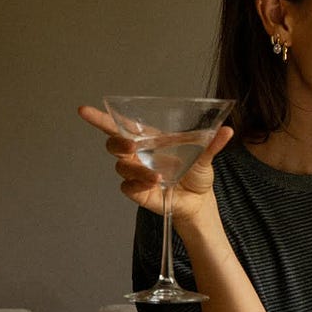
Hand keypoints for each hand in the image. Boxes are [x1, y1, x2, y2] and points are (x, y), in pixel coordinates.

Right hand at [78, 104, 233, 223]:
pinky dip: (139, 185)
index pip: (119, 126)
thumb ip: (212, 144)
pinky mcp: (138, 192)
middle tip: (132, 147)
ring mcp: (136, 174)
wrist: (199, 201)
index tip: (84, 110)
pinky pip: (128, 187)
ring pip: (122, 167)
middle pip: (113, 145)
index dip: (100, 118)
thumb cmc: (196, 173)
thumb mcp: (205, 156)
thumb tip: (227, 130)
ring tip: (158, 176)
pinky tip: (153, 185)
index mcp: (149, 140)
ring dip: (137, 170)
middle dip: (117, 144)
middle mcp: (138, 155)